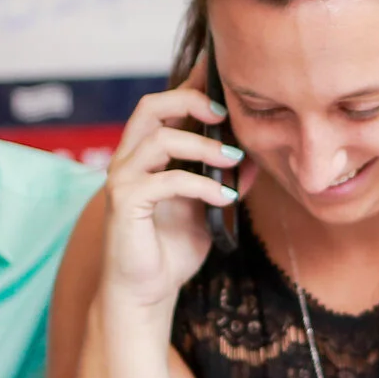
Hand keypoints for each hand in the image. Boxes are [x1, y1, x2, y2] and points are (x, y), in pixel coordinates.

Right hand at [102, 63, 242, 314]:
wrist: (146, 294)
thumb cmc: (171, 251)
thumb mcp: (207, 209)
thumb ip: (224, 179)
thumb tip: (256, 157)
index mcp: (146, 155)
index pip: (163, 106)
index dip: (192, 88)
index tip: (225, 83)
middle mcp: (129, 160)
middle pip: (150, 107)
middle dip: (190, 101)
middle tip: (224, 114)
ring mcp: (123, 180)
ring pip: (158, 138)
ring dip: (202, 144)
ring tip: (233, 159)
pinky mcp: (124, 203)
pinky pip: (164, 180)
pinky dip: (201, 183)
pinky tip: (225, 196)